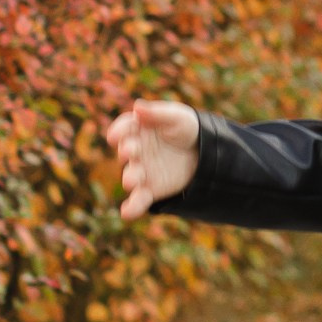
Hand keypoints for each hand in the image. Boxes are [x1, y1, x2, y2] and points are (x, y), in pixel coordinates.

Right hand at [105, 100, 200, 219]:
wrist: (206, 153)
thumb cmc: (188, 129)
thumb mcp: (178, 116)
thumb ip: (158, 113)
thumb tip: (137, 107)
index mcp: (139, 128)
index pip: (124, 128)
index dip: (119, 131)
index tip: (115, 136)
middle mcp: (136, 150)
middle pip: (126, 151)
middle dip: (127, 151)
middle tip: (130, 152)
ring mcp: (142, 170)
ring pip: (131, 175)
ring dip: (130, 178)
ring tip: (133, 180)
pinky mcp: (151, 189)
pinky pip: (138, 199)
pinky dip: (132, 207)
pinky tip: (127, 213)